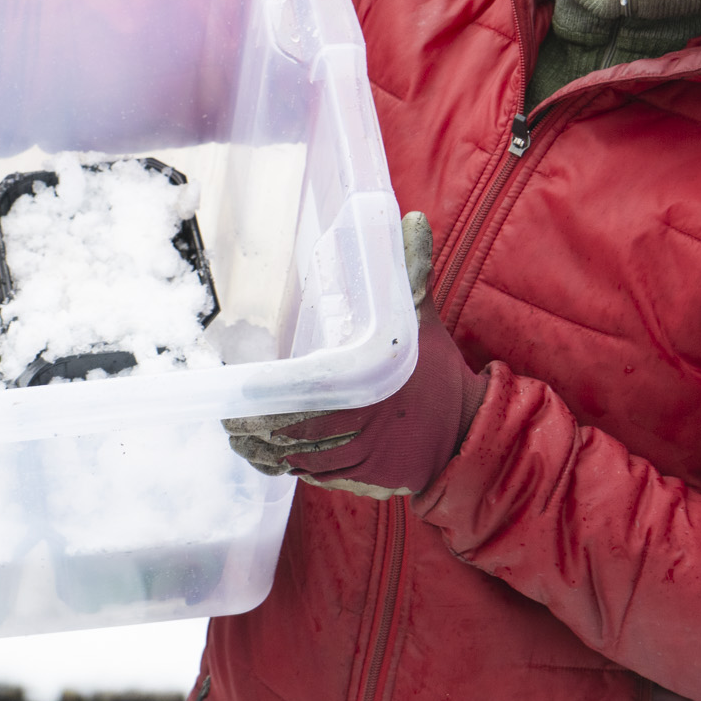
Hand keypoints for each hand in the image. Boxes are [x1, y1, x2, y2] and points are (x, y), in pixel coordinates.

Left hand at [224, 212, 486, 498]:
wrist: (470, 435)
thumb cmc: (439, 375)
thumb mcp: (424, 321)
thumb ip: (411, 273)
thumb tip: (411, 220)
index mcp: (368, 387)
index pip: (304, 399)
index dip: (266, 405)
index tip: (238, 401)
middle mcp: (361, 428)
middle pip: (292, 437)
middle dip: (255, 433)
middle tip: (230, 423)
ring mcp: (362, 460)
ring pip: (301, 463)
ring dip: (268, 455)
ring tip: (242, 440)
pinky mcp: (365, 481)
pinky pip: (319, 478)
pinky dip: (294, 470)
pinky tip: (275, 459)